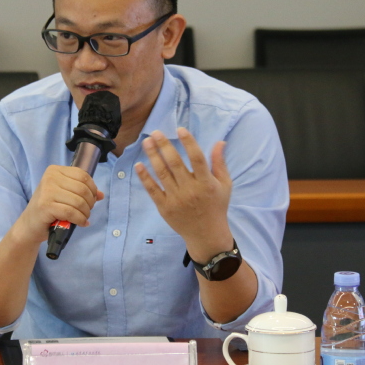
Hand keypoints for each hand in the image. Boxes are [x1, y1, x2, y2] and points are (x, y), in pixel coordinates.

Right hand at [17, 165, 103, 243]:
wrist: (29, 225)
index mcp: (55, 170)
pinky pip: (71, 212)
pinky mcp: (46, 206)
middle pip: (82, 188)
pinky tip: (81, 223)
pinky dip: (80, 219)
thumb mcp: (65, 195)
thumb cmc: (48, 209)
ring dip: (85, 213)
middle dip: (90, 203)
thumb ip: (82, 192)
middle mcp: (50, 178)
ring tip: (84, 218)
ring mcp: (47, 191)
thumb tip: (101, 194)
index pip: (83, 175)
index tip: (92, 199)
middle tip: (87, 211)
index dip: (92, 189)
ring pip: (78, 201)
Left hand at [135, 127, 233, 262]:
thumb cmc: (216, 206)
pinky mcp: (165, 207)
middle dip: (164, 145)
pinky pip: (153, 190)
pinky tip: (139, 164)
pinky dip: (145, 177)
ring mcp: (176, 199)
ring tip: (146, 142)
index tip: (179, 129)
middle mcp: (190, 190)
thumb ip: (220, 163)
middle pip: (175, 163)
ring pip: (162, 174)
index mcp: (207, 183)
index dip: (188, 143)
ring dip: (153, 156)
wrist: (206, 234)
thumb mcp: (224, 185)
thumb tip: (219, 142)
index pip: (197, 158)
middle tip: (155, 132)